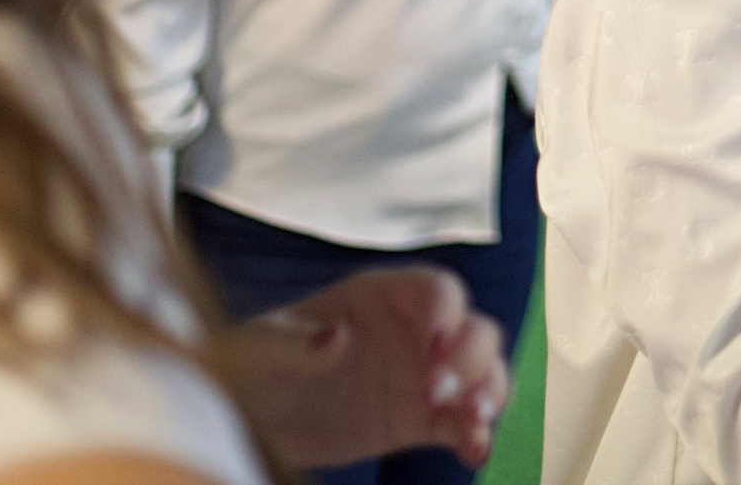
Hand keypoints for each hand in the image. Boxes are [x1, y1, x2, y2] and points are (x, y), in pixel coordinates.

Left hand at [220, 266, 511, 468]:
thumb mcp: (259, 350)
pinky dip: (476, 435)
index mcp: (381, 298)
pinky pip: (461, 423)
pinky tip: (473, 452)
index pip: (435, 289)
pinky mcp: (419, 419)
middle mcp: (413, 332)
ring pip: (482, 372)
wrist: (252, 418)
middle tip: (439, 390)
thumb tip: (335, 339)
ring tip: (474, 418)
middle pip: (473, 328)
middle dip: (472, 356)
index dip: (447, 310)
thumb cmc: (252, 366)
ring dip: (489, 391)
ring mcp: (422, 376)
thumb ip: (293, 342)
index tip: (437, 341)